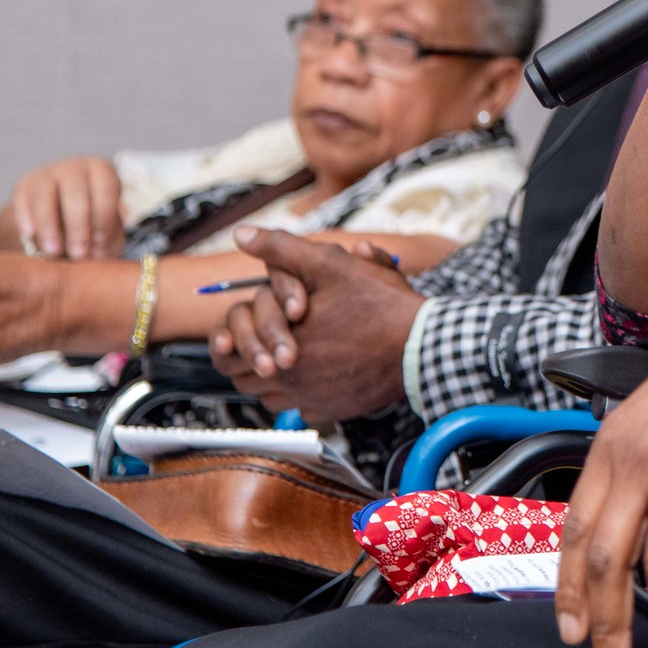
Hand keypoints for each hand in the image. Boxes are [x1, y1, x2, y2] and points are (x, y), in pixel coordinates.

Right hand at [10, 155, 123, 257]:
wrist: (58, 217)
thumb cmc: (92, 224)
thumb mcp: (106, 229)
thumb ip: (106, 239)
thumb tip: (97, 253)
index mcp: (102, 172)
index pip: (106, 189)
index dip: (103, 218)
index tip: (99, 245)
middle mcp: (75, 168)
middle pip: (76, 193)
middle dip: (78, 226)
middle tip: (78, 254)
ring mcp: (46, 174)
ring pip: (45, 196)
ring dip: (49, 226)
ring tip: (54, 252)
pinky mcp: (23, 186)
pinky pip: (22, 200)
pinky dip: (25, 218)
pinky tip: (30, 236)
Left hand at [209, 227, 420, 422]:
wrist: (422, 345)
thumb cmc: (380, 305)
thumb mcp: (329, 263)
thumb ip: (281, 248)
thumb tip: (242, 235)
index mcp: (278, 344)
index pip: (225, 354)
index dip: (229, 338)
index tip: (241, 329)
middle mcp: (289, 380)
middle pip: (242, 378)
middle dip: (248, 355)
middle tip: (265, 338)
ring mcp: (310, 400)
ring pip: (269, 397)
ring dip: (272, 376)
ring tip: (291, 352)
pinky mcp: (332, 411)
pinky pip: (301, 409)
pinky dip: (302, 393)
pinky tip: (320, 370)